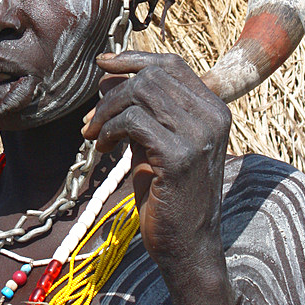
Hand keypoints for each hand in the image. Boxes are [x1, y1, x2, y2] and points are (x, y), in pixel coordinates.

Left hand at [82, 51, 231, 276]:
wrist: (188, 246)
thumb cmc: (169, 193)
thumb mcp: (154, 141)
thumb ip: (138, 108)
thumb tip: (106, 75)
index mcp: (213, 108)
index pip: (171, 64)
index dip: (134, 58)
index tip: (103, 64)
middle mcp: (212, 116)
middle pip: (151, 76)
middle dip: (113, 91)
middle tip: (92, 119)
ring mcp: (199, 135)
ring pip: (139, 93)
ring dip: (107, 111)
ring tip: (95, 135)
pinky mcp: (179, 156)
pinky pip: (133, 122)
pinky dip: (110, 129)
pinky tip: (103, 147)